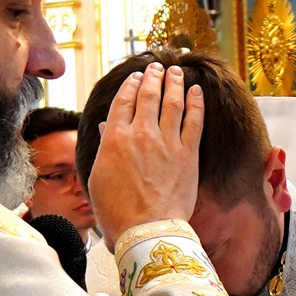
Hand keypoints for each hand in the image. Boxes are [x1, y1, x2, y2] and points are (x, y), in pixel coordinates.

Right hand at [89, 63, 203, 247]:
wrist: (146, 229)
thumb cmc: (117, 210)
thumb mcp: (99, 176)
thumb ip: (105, 147)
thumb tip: (107, 126)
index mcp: (115, 138)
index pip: (123, 102)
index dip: (130, 85)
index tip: (135, 77)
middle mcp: (140, 134)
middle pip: (148, 96)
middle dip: (152, 77)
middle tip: (157, 67)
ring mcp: (166, 142)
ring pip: (172, 102)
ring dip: (174, 83)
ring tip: (175, 71)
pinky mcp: (188, 154)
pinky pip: (194, 121)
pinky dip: (196, 103)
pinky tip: (196, 91)